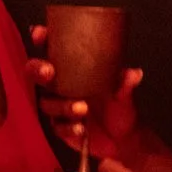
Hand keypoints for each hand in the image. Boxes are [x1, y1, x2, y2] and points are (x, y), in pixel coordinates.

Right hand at [27, 25, 145, 164]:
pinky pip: (58, 127)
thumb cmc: (119, 106)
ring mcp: (59, 106)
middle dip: (38, 70)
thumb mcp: (124, 93)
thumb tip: (134, 74)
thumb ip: (125, 84)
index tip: (40, 33)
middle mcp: (61, 85)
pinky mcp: (61, 128)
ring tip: (83, 108)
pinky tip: (81, 128)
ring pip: (48, 103)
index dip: (42, 39)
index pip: (52, 50)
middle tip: (49, 72)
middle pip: (37, 74)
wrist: (123, 137)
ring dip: (62, 105)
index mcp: (73, 69)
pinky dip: (68, 128)